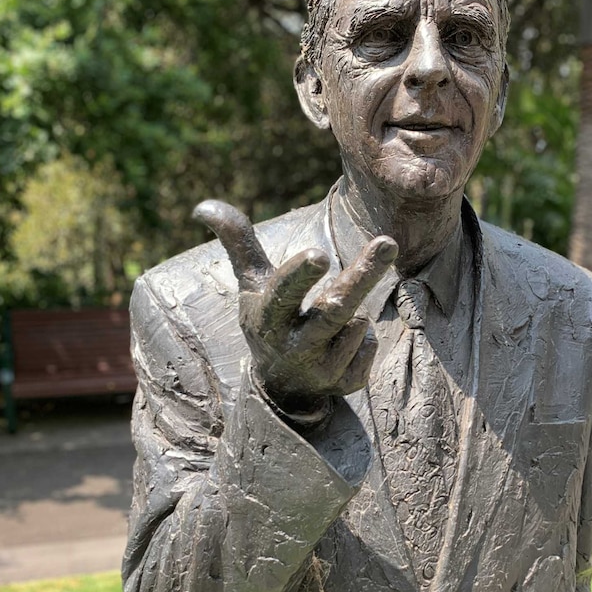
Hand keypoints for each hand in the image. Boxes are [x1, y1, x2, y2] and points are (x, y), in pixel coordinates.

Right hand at [192, 200, 397, 412]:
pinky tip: (342, 345)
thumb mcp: (251, 283)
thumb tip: (203, 207)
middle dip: (362, 276)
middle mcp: (293, 345)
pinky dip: (364, 340)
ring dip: (356, 315)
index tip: (320, 254)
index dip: (300, 275)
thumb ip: (238, 242)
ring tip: (333, 321)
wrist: (282, 385)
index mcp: (269, 316)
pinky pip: (369, 347)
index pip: (284, 293)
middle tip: (388, 242)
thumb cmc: (269, 318)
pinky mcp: (345, 384)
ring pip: (357, 325)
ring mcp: (320, 368)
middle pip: (335, 309)